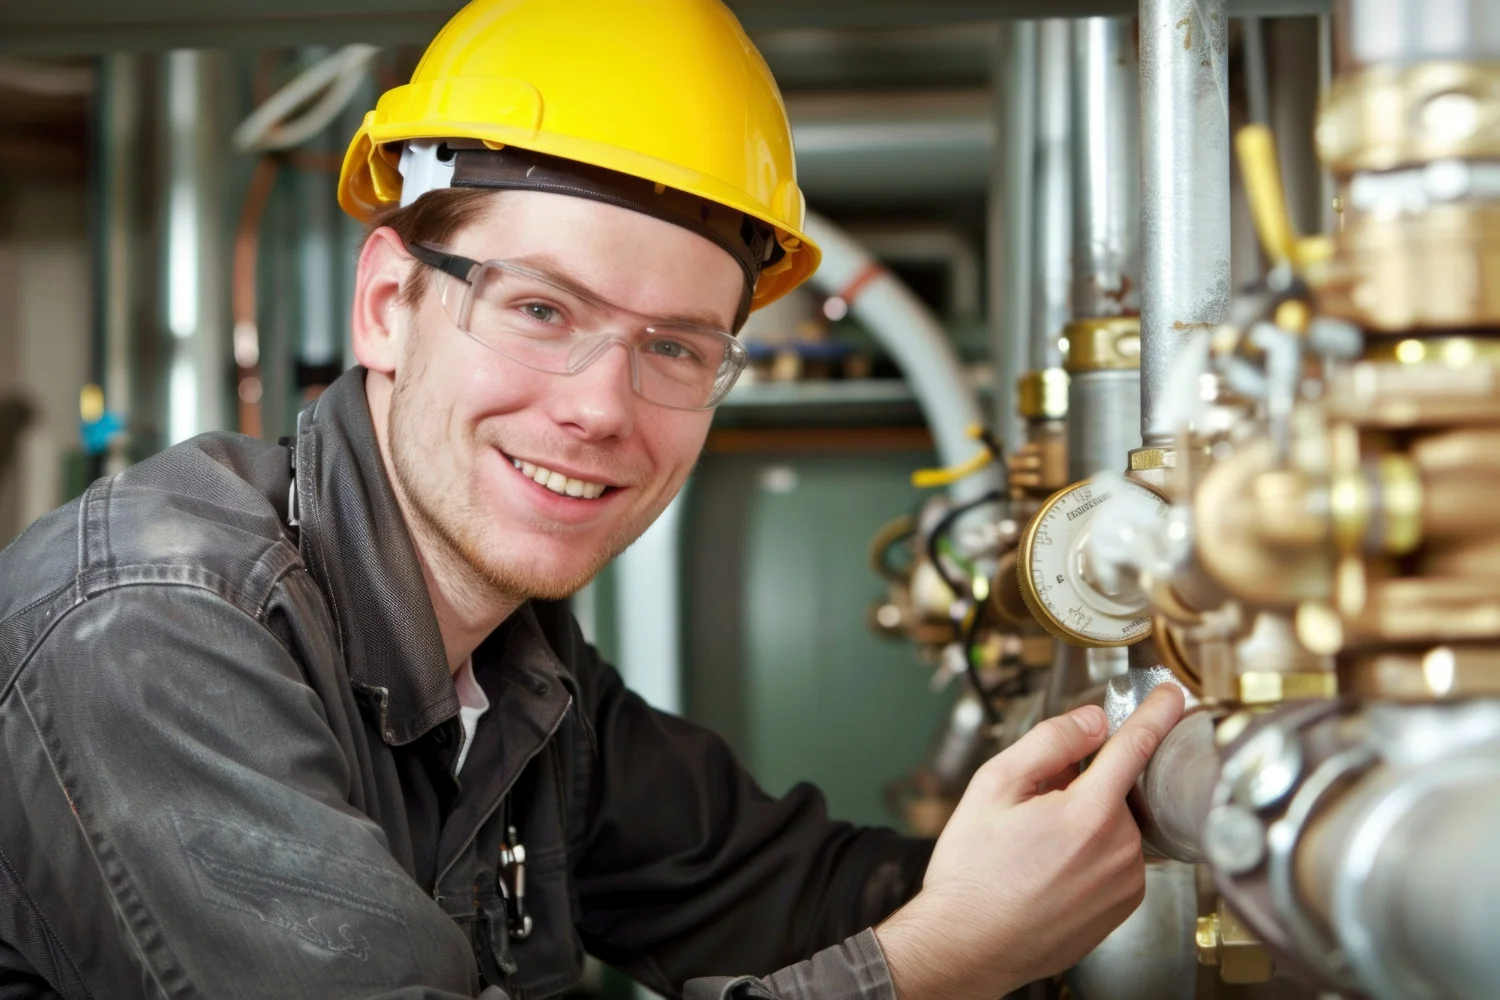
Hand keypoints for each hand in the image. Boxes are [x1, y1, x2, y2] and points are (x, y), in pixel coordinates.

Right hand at [874, 684, 1184, 999]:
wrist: (967, 947)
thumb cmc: (973, 873)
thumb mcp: (993, 787)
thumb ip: (1048, 743)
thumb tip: (1092, 720)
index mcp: (1089, 813)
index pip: (1137, 745)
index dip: (1157, 711)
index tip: (1173, 693)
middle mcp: (1120, 850)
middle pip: (1114, 788)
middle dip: (1081, 784)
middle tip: (1031, 809)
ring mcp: (1126, 883)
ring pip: (1115, 824)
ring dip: (1085, 820)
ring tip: (1035, 848)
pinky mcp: (1124, 907)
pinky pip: (1117, 859)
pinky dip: (1091, 852)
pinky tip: (1050, 870)